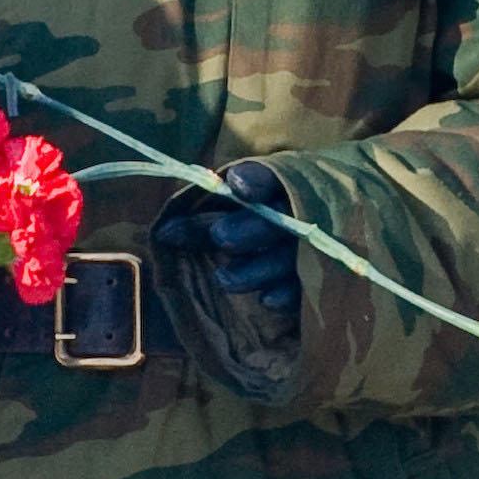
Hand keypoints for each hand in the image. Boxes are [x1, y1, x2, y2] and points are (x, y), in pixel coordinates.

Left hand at [161, 161, 303, 319]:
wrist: (299, 250)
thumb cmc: (249, 221)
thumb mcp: (228, 209)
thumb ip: (202, 213)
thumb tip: (164, 233)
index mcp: (277, 185)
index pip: (272, 176)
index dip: (257, 180)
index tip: (238, 186)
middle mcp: (298, 212)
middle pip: (281, 217)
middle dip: (250, 228)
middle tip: (220, 237)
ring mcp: (310, 247)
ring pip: (290, 256)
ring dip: (257, 269)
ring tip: (223, 280)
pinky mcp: (314, 279)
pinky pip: (305, 287)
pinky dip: (287, 294)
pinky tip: (266, 301)